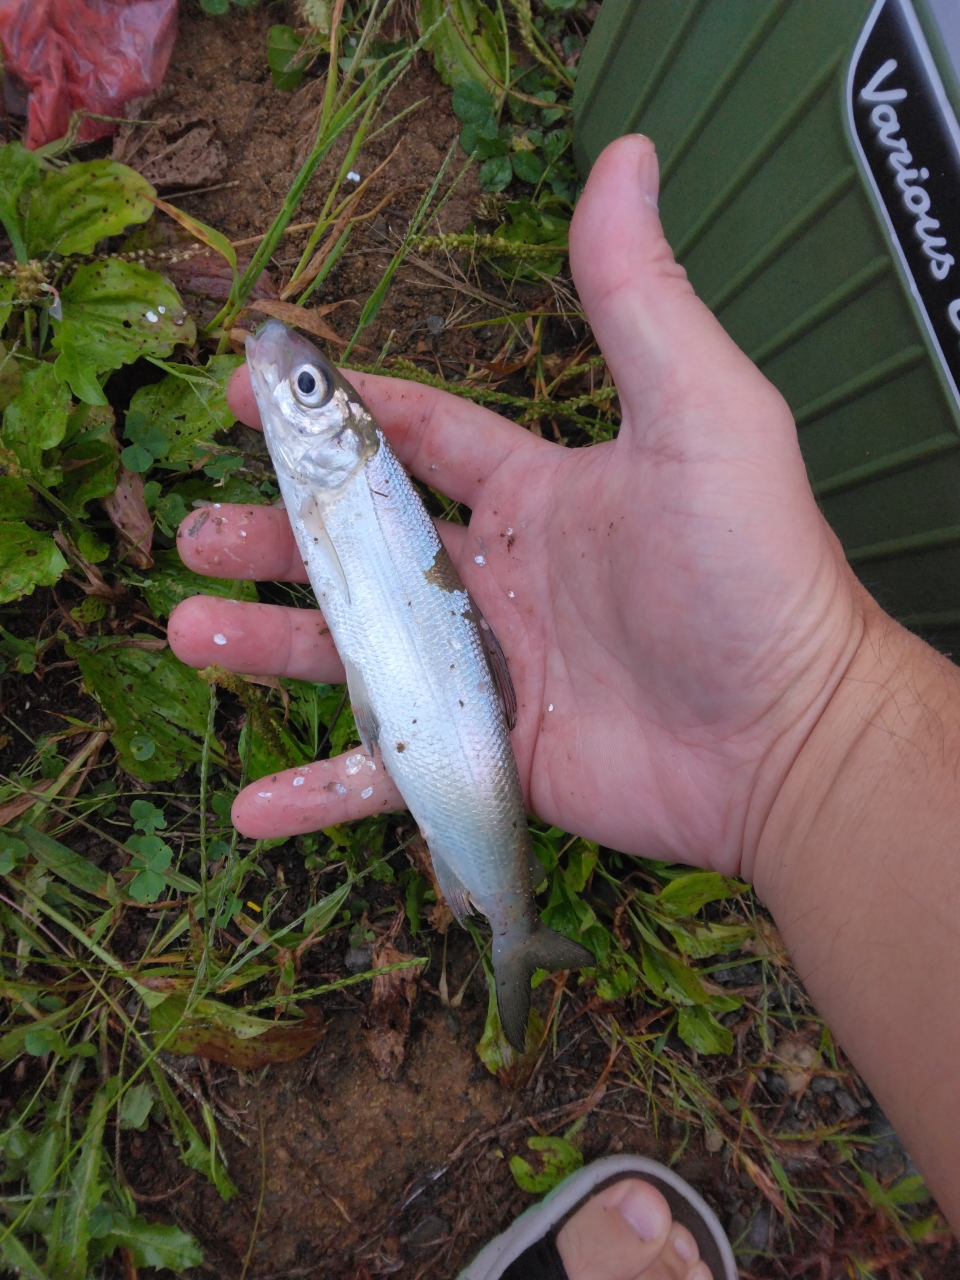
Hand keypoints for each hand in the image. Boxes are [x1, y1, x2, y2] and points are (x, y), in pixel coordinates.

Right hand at [169, 135, 863, 876]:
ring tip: (189, 630)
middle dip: (274, 535)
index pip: (415, 436)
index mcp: (532, 493)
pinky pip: (388, 774)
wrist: (787, 734)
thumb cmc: (748, 569)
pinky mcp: (488, 756)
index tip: (250, 392)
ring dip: (266, 645)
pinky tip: (252, 808)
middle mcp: (499, 577)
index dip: (337, 412)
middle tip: (196, 533)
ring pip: (351, 655)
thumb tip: (625, 157)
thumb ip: (638, 299)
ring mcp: (487, 671)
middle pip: (359, 547)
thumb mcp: (698, 415)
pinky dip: (320, 792)